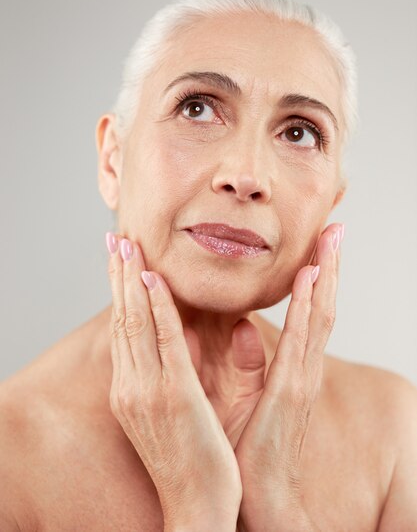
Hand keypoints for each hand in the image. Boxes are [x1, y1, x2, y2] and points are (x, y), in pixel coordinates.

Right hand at [105, 232, 241, 530]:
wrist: (197, 509)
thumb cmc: (193, 461)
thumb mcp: (178, 411)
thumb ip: (180, 369)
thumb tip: (191, 333)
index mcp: (132, 390)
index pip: (124, 331)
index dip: (121, 293)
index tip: (120, 261)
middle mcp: (132, 385)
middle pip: (123, 319)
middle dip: (118, 276)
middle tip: (115, 238)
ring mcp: (149, 390)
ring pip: (136, 322)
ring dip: (131, 280)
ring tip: (127, 245)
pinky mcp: (174, 395)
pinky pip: (164, 341)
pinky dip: (156, 307)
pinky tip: (152, 279)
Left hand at [225, 223, 342, 530]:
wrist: (256, 496)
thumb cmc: (249, 449)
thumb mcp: (245, 397)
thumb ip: (246, 362)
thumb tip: (241, 328)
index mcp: (294, 368)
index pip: (310, 312)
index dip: (317, 277)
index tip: (319, 242)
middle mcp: (304, 368)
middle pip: (322, 305)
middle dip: (330, 264)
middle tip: (335, 226)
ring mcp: (303, 378)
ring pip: (320, 316)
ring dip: (326, 275)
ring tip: (331, 238)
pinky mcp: (291, 392)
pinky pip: (302, 341)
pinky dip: (309, 307)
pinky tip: (311, 278)